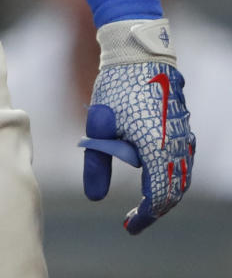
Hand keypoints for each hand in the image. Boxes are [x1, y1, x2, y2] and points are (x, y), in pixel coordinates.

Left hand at [78, 18, 194, 234]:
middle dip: (155, 208)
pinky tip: (154, 174)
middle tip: (134, 220)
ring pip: (181, 175)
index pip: (159, 196)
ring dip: (165, 191)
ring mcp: (183, 133)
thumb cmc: (116, 86)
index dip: (145, 216)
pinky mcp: (182, 124)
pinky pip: (183, 158)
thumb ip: (96, 163)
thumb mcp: (99, 125)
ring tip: (144, 202)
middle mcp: (178, 144)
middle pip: (174, 189)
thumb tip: (94, 198)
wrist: (138, 50)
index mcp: (158, 148)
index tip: (128, 227)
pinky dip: (171, 174)